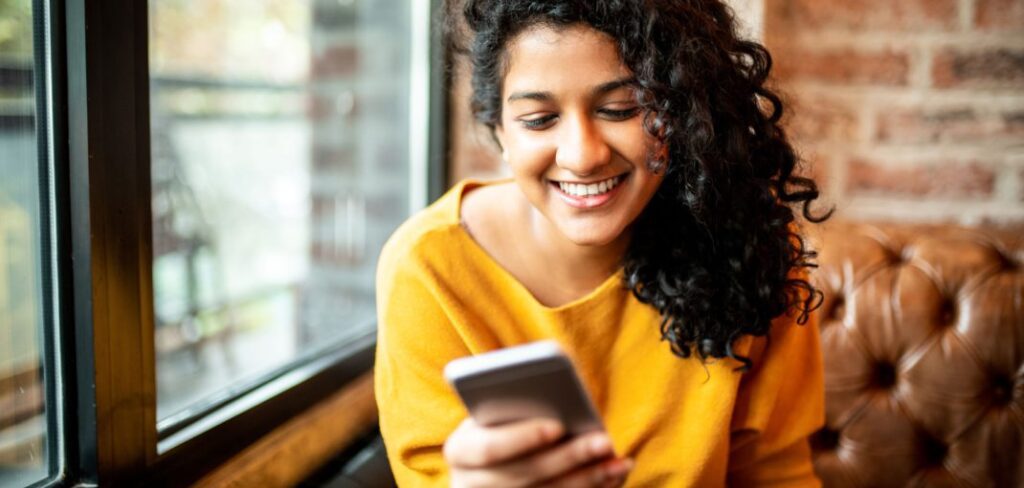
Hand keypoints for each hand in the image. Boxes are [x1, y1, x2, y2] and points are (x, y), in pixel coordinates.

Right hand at [444, 417, 633, 486]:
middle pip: (525, 475)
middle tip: (604, 440)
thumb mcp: (494, 411)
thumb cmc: (497, 425)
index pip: (489, 448)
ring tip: (619, 461)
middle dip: (569, 458)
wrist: (486, 468)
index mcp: (460, 450)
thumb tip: (559, 386)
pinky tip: (613, 475)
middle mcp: (470, 485)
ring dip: (588, 479)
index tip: (558, 425)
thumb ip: (513, 401)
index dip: (523, 438)